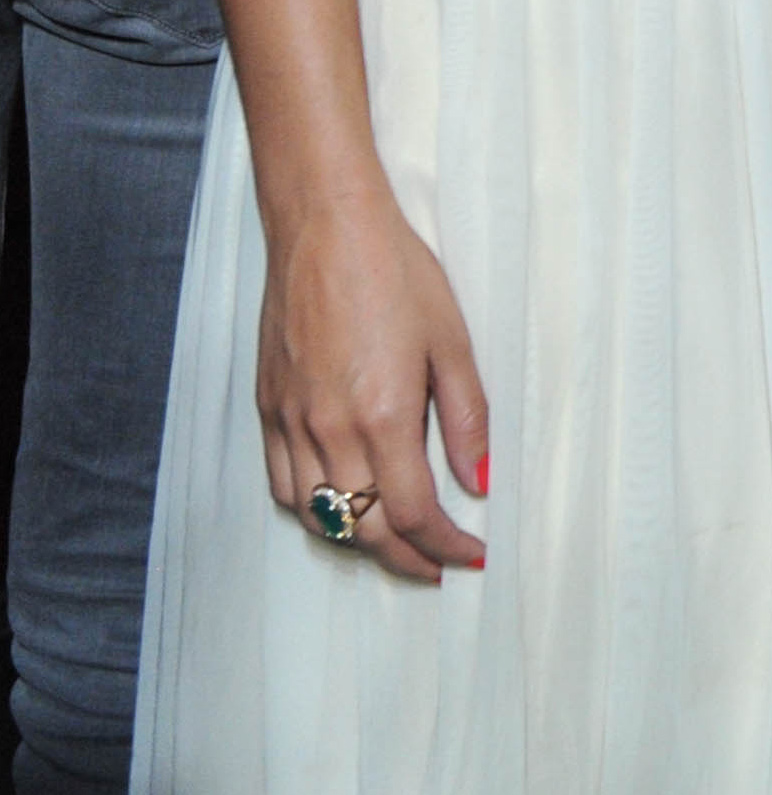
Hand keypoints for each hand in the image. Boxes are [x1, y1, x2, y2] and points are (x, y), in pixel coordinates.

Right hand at [256, 194, 486, 581]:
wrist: (324, 228)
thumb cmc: (395, 273)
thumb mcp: (452, 341)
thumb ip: (467, 418)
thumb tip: (481, 480)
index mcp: (381, 416)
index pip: (411, 514)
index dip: (445, 545)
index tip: (472, 555)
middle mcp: (327, 429)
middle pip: (362, 529)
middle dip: (406, 558)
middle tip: (439, 565)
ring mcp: (289, 421)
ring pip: (316, 516)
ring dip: (357, 541)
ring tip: (396, 544)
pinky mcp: (267, 407)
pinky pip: (282, 485)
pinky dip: (313, 512)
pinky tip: (339, 506)